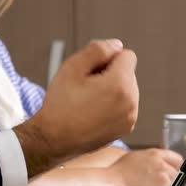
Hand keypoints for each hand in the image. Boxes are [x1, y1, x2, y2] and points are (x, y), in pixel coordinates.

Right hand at [14, 39, 138, 177]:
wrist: (54, 140)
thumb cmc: (61, 104)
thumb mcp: (73, 67)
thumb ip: (98, 50)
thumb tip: (117, 45)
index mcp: (121, 85)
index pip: (127, 55)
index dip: (106, 59)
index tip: (91, 72)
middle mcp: (132, 102)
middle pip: (128, 73)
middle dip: (111, 74)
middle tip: (86, 88)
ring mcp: (130, 117)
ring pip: (127, 90)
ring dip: (113, 90)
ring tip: (89, 101)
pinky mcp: (126, 128)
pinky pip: (125, 106)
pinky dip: (113, 105)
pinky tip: (94, 112)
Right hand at [107, 149, 183, 185]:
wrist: (114, 185)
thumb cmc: (120, 170)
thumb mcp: (139, 155)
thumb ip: (154, 157)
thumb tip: (163, 162)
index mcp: (157, 155)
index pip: (177, 159)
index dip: (174, 165)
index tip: (173, 169)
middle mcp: (163, 166)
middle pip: (176, 173)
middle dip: (169, 176)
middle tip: (157, 180)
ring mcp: (164, 181)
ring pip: (173, 185)